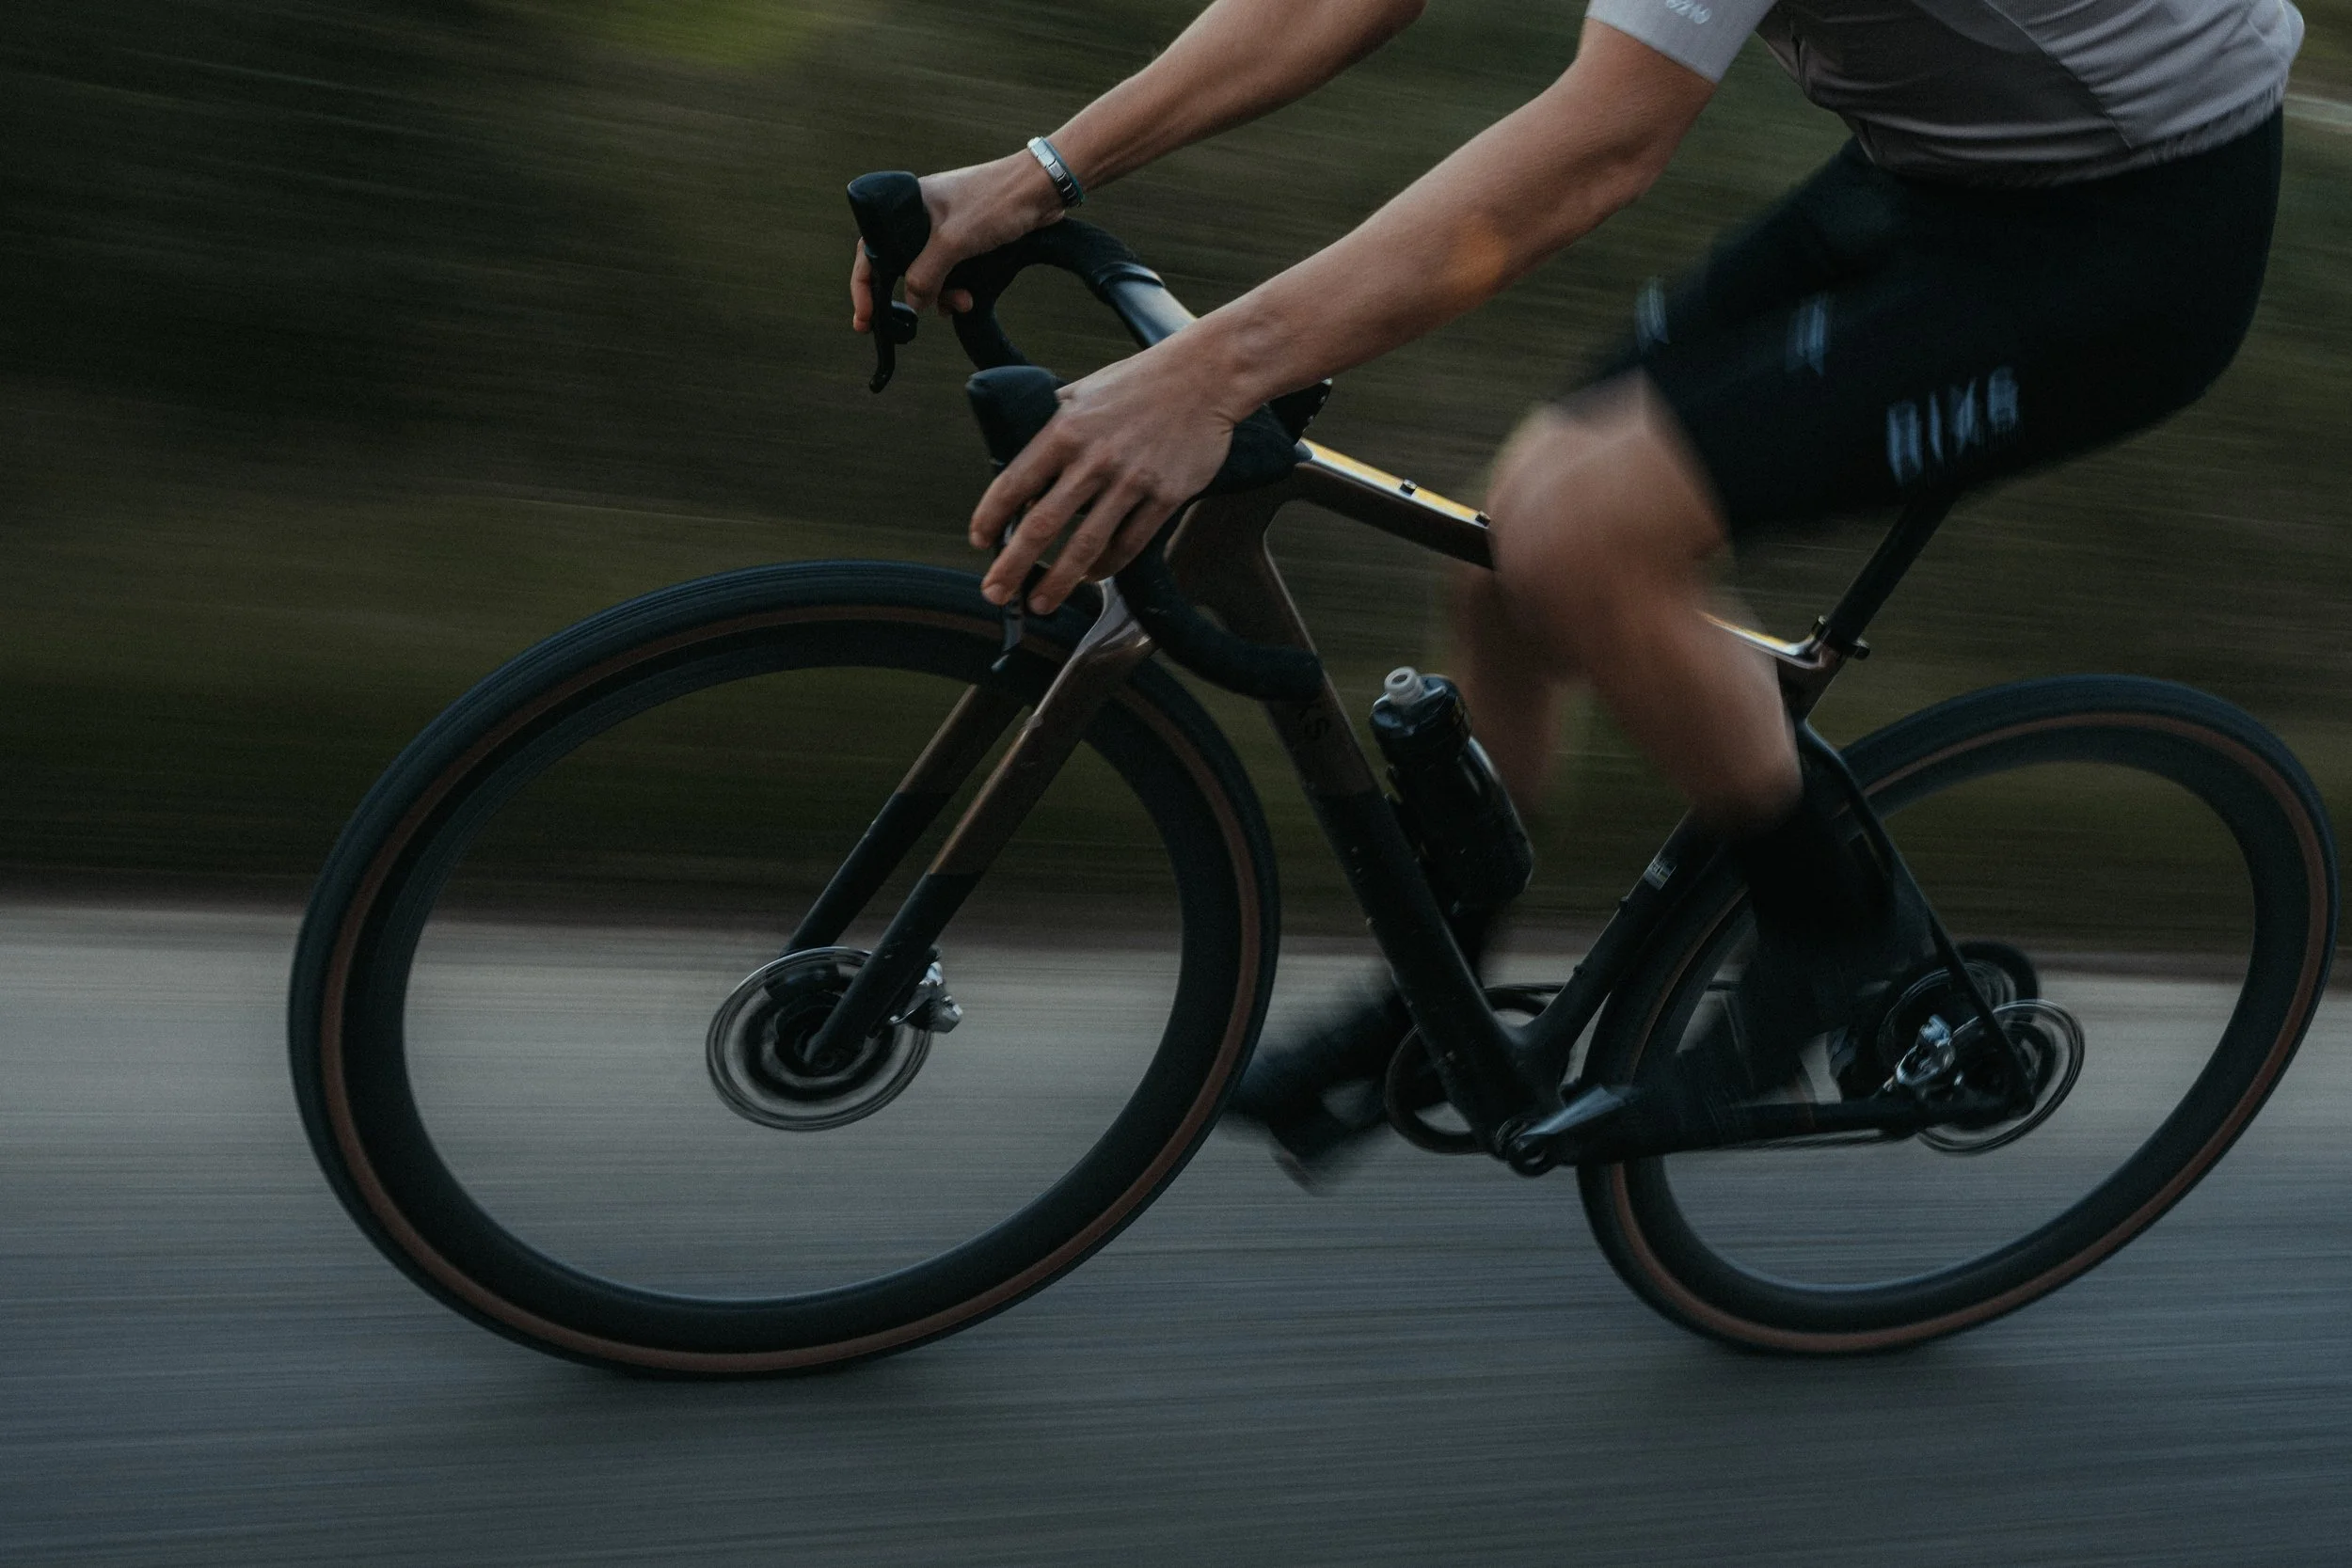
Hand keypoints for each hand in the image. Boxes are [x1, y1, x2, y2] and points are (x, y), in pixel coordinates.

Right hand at [850, 153, 1065, 331]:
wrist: (1041, 188)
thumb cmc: (996, 202)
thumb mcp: (953, 242)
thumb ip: (926, 274)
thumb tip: (913, 303)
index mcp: (906, 206)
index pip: (870, 249)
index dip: (864, 286)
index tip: (865, 320)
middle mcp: (920, 216)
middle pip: (900, 267)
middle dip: (913, 296)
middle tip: (912, 324)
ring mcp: (944, 229)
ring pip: (929, 274)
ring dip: (941, 295)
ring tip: (963, 303)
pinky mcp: (967, 240)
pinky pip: (951, 273)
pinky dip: (956, 289)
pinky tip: (969, 299)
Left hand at [970, 342, 1248, 614]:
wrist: (1205, 375)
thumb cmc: (1140, 382)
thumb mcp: (1083, 391)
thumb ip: (1052, 424)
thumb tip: (1021, 455)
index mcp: (1065, 430)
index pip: (1014, 482)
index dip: (991, 517)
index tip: (980, 540)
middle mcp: (1093, 458)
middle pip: (1042, 525)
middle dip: (1012, 566)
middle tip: (996, 593)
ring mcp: (1131, 480)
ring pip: (1086, 545)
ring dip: (1058, 581)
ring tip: (1041, 602)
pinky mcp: (1165, 495)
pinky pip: (1129, 543)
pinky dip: (1107, 566)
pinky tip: (1093, 576)